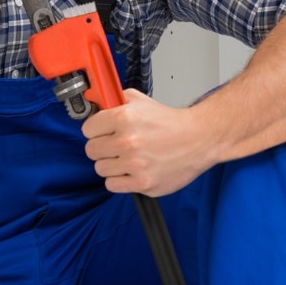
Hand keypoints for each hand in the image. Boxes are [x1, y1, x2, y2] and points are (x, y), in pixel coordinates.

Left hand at [81, 90, 219, 196]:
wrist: (198, 140)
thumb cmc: (170, 122)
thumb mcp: (140, 100)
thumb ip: (114, 100)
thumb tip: (95, 103)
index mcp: (124, 118)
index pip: (87, 129)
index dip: (95, 129)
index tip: (102, 131)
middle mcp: (128, 141)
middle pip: (91, 150)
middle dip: (101, 147)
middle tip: (115, 145)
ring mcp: (135, 164)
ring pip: (100, 169)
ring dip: (111, 164)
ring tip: (126, 158)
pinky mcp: (143, 183)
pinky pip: (113, 185)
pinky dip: (119, 179)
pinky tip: (130, 170)